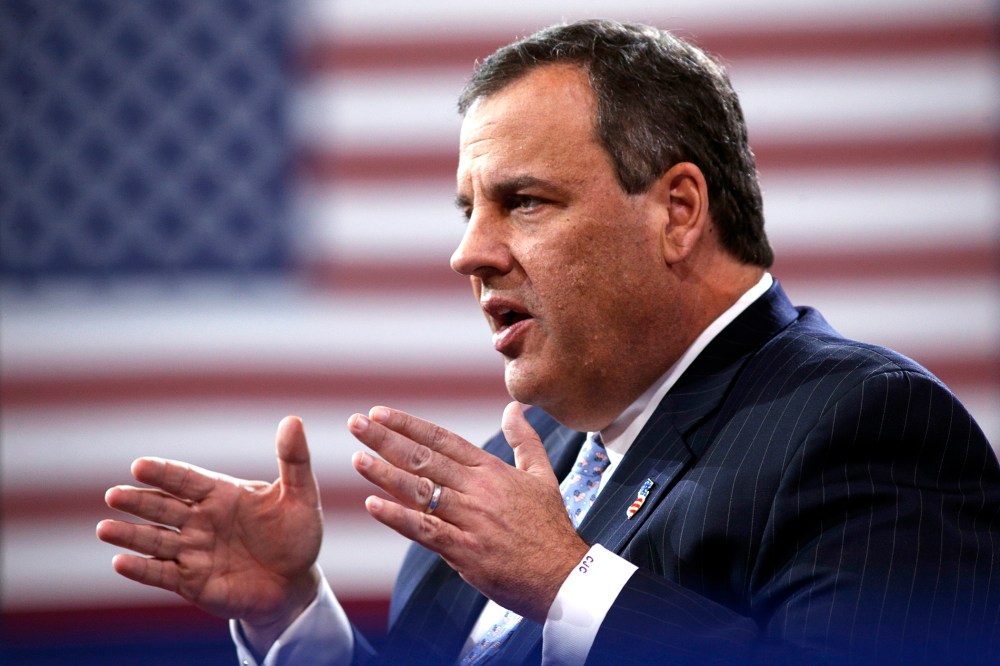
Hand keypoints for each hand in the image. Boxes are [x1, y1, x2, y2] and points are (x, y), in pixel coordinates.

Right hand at [96, 416, 322, 648]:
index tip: (139, 466)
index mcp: (222, 494)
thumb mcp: (301, 496)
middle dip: (139, 501)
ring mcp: (193, 551)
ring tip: (105, 528)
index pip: (187, 479)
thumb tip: (293, 420)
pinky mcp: (191, 582)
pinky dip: (141, 569)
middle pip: (164, 507)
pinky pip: (162, 573)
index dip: (164, 473)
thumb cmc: (297, 535)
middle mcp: (201, 520)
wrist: (294, 584)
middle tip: (113, 494)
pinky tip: (119, 562)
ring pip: (155, 540)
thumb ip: (294, 460)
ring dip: (130, 534)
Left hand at [349, 401, 588, 622]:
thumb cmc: (551, 527)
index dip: (409, 425)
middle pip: (424, 459)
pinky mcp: (466, 551)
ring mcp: (471, 520)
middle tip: (355, 423)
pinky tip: (373, 505)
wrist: (564, 575)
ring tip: (357, 458)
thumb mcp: (541, 475)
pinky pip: (426, 530)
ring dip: (385, 474)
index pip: (443, 440)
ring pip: (421, 491)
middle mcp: (478, 490)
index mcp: (492, 471)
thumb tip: (514, 407)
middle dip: (386, 439)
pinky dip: (398, 517)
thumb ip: (524, 440)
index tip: (380, 412)